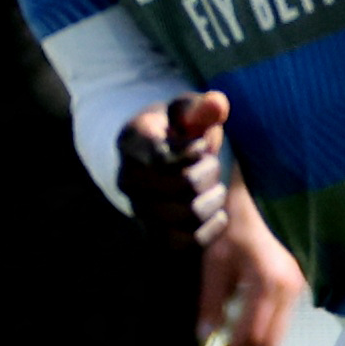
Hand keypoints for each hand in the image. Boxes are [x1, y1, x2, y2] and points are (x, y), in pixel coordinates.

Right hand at [116, 90, 238, 254]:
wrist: (170, 163)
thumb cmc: (181, 130)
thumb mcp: (189, 111)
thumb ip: (201, 107)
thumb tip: (218, 105)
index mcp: (131, 141)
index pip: (164, 157)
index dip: (194, 152)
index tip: (200, 146)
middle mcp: (127, 179)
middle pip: (186, 184)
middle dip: (210, 171)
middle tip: (210, 163)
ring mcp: (139, 211)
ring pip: (192, 213)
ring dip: (214, 197)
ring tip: (211, 185)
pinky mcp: (156, 238)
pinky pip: (194, 240)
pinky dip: (213, 224)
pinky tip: (212, 209)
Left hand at [196, 192, 303, 345]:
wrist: (263, 196)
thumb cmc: (234, 222)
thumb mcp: (215, 260)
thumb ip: (211, 300)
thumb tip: (205, 338)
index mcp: (270, 284)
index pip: (250, 337)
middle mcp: (289, 291)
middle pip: (269, 345)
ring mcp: (297, 290)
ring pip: (277, 338)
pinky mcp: (295, 288)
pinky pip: (279, 325)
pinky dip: (259, 341)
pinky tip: (238, 345)